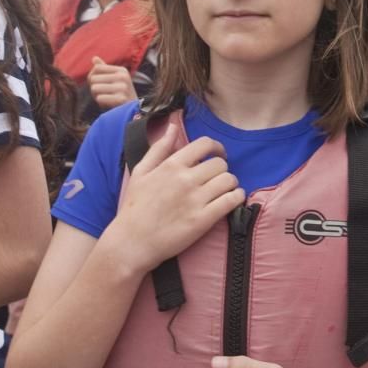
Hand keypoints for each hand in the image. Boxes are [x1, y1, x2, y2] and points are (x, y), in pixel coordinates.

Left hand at [88, 57, 137, 109]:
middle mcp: (123, 77)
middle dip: (94, 88)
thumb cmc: (121, 94)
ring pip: (94, 88)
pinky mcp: (121, 99)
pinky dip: (101, 103)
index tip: (99, 85)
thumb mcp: (115, 79)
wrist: (133, 111)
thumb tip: (94, 57)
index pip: (96, 68)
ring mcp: (123, 88)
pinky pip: (99, 98)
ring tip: (106, 99)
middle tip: (103, 94)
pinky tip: (108, 105)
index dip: (93, 77)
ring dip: (96, 96)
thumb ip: (104, 69)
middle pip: (93, 78)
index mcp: (121, 70)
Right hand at [106, 123, 244, 274]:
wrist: (131, 242)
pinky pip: (231, 201)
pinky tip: (231, 200)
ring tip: (224, 190)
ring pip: (229, 181)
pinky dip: (236, 198)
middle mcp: (185, 179)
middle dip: (221, 169)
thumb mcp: (140, 172)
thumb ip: (159, 148)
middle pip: (220, 164)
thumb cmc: (134, 207)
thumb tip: (172, 125)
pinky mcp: (203, 220)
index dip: (217, 147)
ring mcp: (195, 200)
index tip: (218, 154)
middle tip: (216, 178)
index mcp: (171, 165)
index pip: (205, 145)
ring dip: (230, 184)